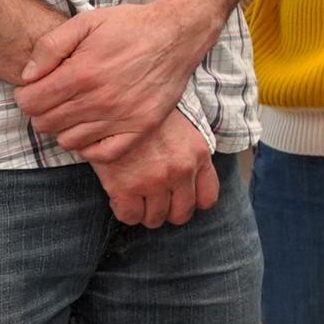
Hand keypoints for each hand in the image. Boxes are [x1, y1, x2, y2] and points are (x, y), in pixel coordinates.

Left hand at [18, 1, 210, 153]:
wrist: (177, 34)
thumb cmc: (129, 26)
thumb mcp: (85, 22)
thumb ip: (49, 46)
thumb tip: (27, 76)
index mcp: (81, 73)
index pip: (30, 103)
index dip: (26, 95)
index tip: (36, 88)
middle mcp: (100, 100)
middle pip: (45, 124)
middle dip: (42, 111)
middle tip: (55, 98)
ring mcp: (122, 117)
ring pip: (69, 141)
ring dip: (64, 128)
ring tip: (75, 110)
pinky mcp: (141, 127)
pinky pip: (103, 154)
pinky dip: (90, 146)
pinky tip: (92, 128)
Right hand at [83, 111, 218, 226]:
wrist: (116, 104)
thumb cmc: (149, 117)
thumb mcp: (184, 131)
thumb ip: (192, 156)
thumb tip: (190, 181)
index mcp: (199, 156)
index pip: (207, 199)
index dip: (192, 202)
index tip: (179, 197)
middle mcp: (181, 171)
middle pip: (181, 214)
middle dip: (167, 210)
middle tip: (155, 201)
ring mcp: (154, 181)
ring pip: (155, 219)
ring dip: (145, 212)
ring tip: (137, 197)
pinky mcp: (125, 187)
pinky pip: (130, 217)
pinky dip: (126, 212)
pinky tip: (121, 197)